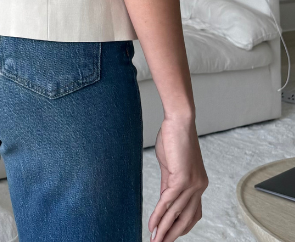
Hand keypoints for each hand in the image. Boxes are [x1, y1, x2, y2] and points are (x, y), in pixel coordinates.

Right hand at [148, 116, 207, 240]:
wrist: (179, 121)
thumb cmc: (175, 139)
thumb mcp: (171, 166)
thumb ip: (169, 185)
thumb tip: (164, 203)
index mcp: (199, 184)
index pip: (192, 213)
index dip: (181, 227)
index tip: (168, 236)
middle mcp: (199, 187)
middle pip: (186, 219)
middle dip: (173, 235)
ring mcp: (192, 184)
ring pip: (176, 213)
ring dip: (164, 230)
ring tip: (154, 241)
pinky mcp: (182, 178)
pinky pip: (168, 202)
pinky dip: (160, 215)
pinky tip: (153, 224)